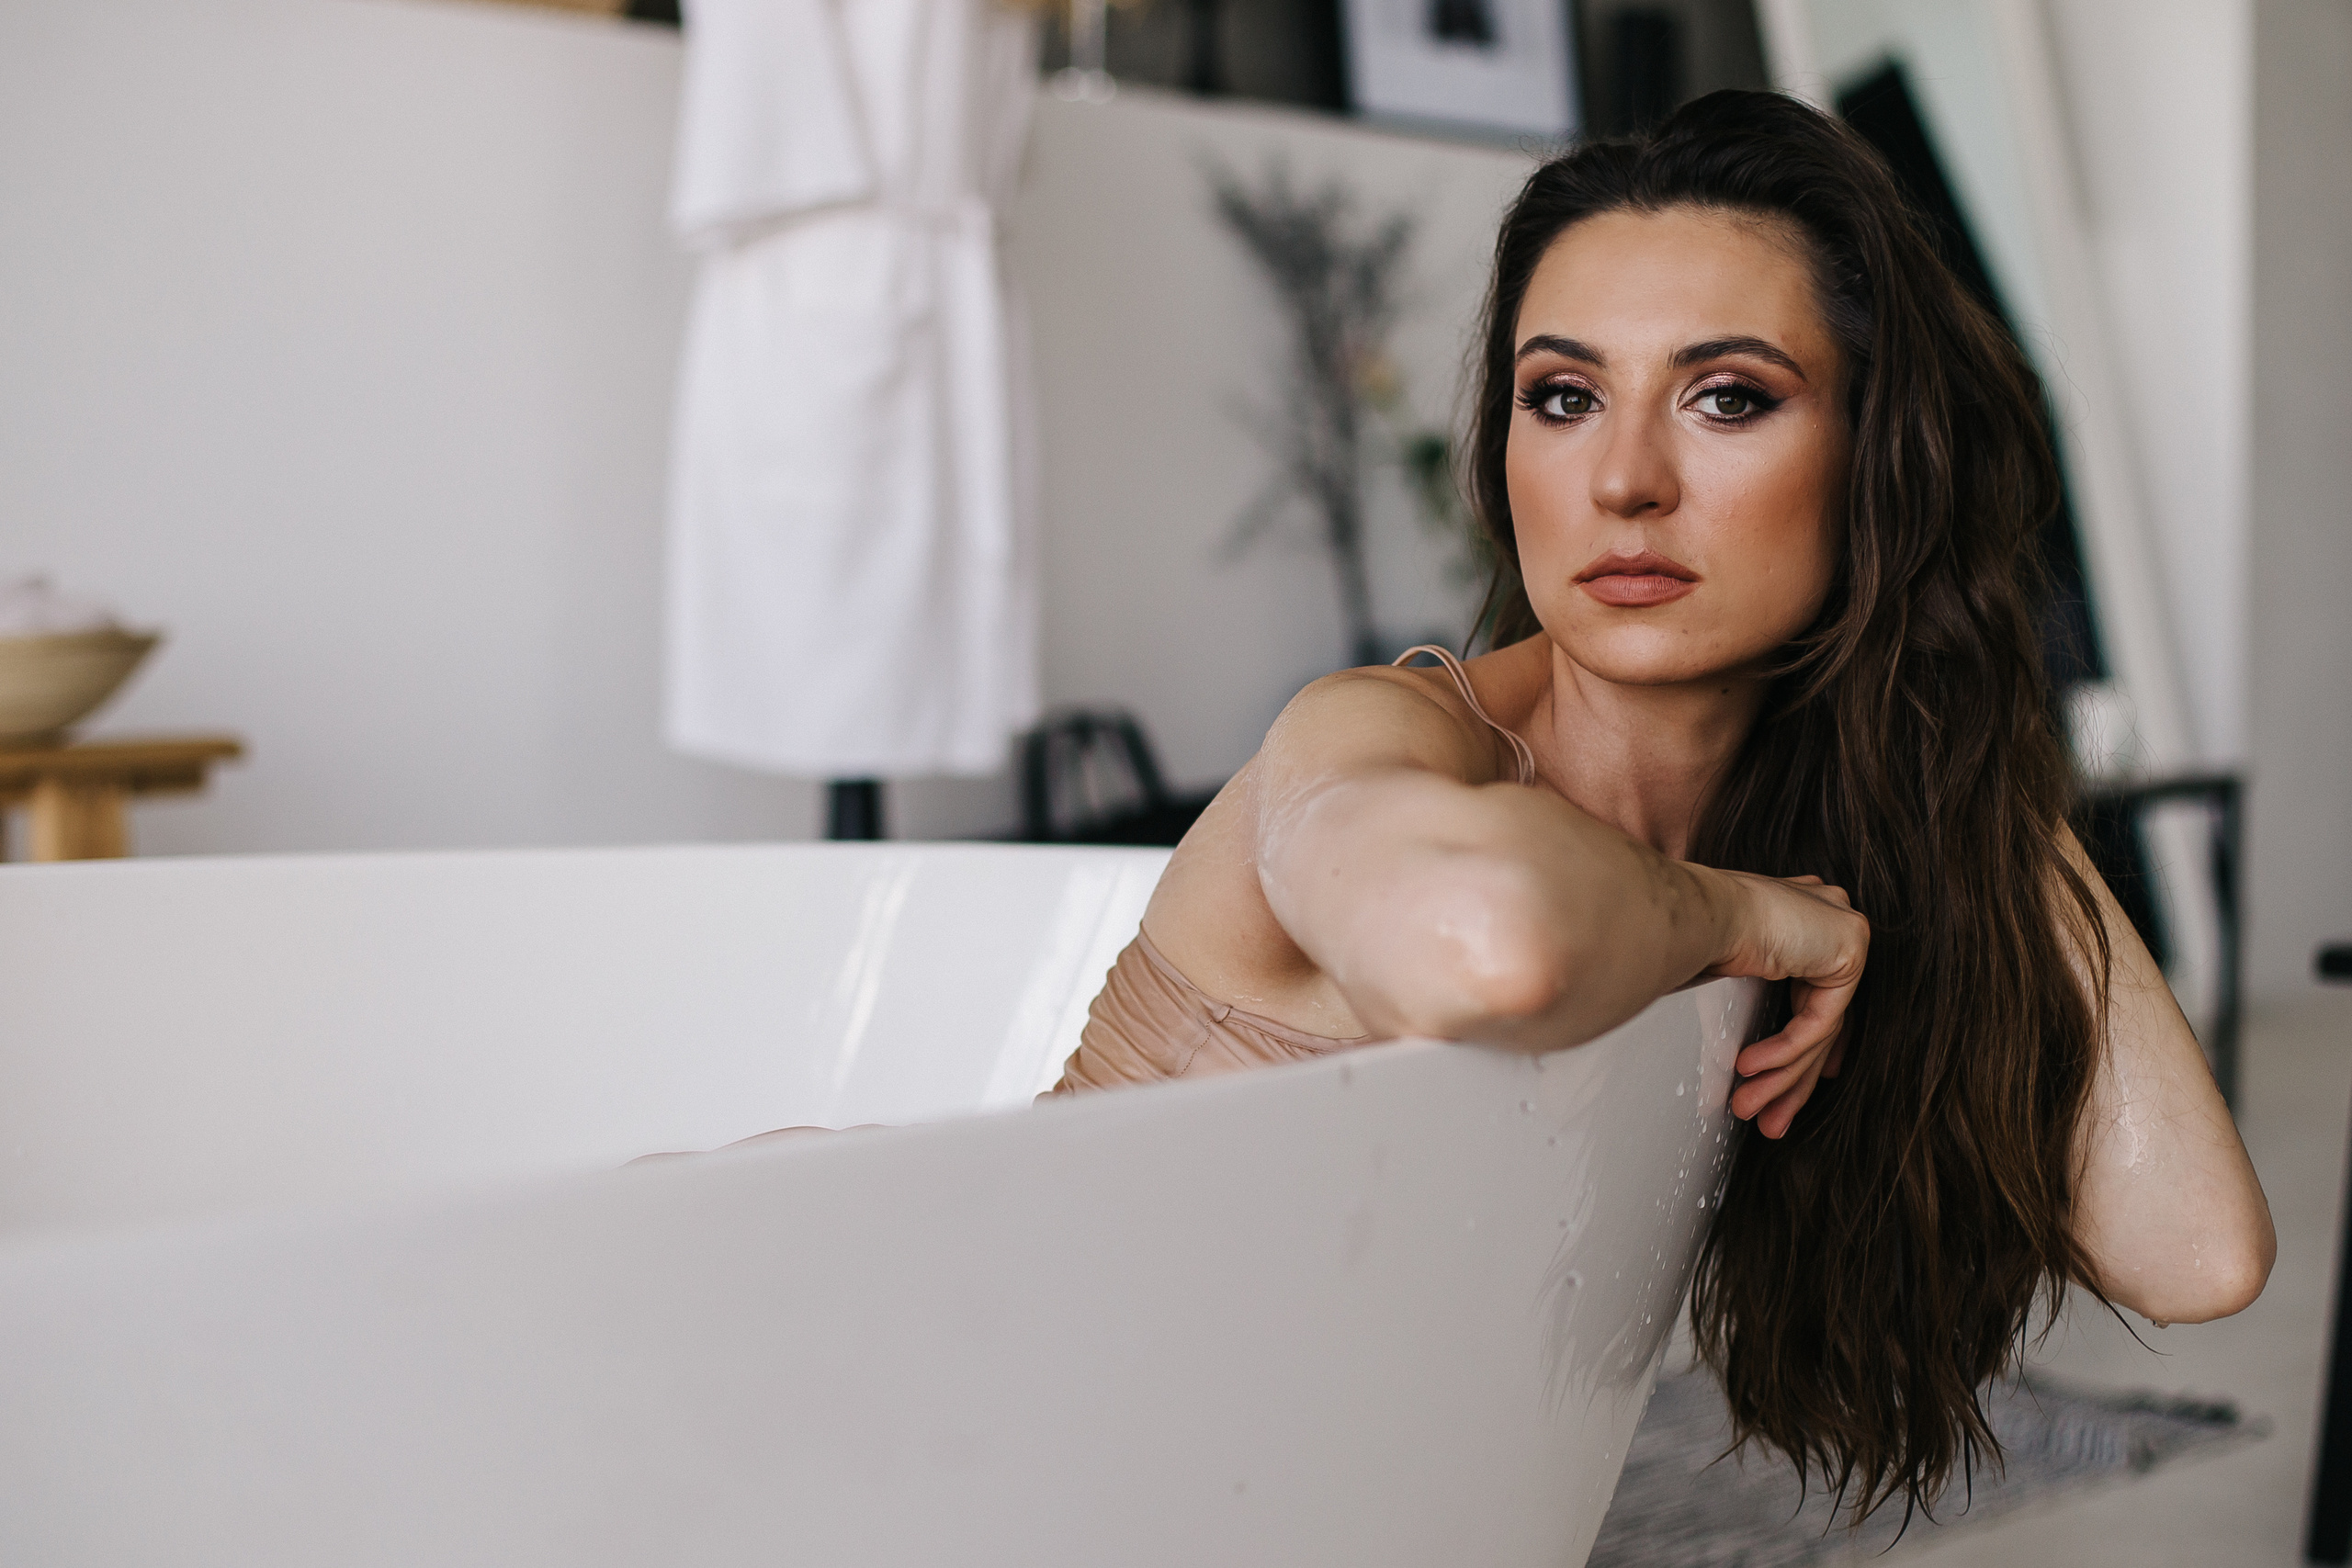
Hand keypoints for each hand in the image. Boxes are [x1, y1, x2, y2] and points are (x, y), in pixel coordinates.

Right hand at [1701, 871, 1869, 1138]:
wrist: (1697, 911)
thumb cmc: (1693, 931)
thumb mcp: (1726, 977)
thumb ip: (1746, 1011)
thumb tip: (1727, 1063)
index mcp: (1801, 913)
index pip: (1817, 990)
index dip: (1807, 1043)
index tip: (1797, 1082)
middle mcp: (1827, 917)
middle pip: (1819, 1017)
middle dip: (1791, 1076)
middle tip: (1770, 1117)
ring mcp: (1843, 930)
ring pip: (1819, 1027)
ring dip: (1781, 1075)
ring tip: (1750, 1108)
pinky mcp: (1849, 951)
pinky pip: (1819, 1021)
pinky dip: (1784, 1051)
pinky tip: (1750, 1070)